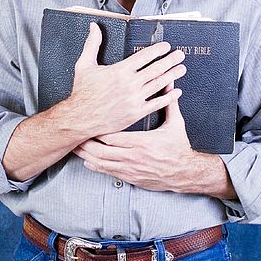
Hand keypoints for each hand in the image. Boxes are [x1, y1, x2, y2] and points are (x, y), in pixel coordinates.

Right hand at [59, 22, 186, 139]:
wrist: (80, 119)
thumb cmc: (82, 93)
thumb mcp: (84, 65)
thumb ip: (92, 44)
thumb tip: (94, 27)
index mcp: (120, 71)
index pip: (145, 56)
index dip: (158, 50)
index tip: (166, 46)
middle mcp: (130, 84)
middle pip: (156, 69)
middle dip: (170, 60)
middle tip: (180, 55)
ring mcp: (134, 99)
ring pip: (159, 84)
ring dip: (173, 75)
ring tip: (182, 69)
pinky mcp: (136, 113)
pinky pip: (156, 103)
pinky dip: (169, 97)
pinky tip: (177, 92)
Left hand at [73, 87, 236, 198]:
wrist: (185, 173)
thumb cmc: (179, 148)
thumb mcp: (176, 123)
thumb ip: (168, 102)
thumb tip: (169, 83)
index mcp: (141, 142)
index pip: (112, 137)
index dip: (98, 131)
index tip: (89, 122)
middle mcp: (133, 157)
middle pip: (101, 151)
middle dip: (86, 144)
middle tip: (75, 135)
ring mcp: (130, 169)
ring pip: (101, 164)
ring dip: (87, 156)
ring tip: (76, 147)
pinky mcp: (130, 177)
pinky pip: (108, 173)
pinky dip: (96, 167)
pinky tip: (88, 162)